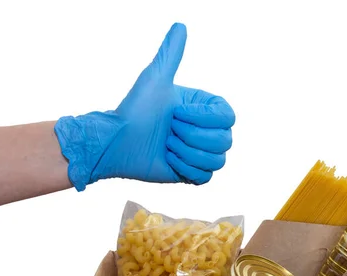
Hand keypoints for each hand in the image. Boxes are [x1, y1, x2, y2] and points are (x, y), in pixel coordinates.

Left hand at [54, 23, 234, 190]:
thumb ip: (171, 54)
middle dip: (191, 137)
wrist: (118, 143)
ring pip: (217, 161)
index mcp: (204, 110)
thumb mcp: (155, 79)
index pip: (228, 117)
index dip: (203, 119)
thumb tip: (180, 26)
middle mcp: (206, 132)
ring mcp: (201, 154)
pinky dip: (186, 169)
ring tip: (167, 146)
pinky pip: (205, 177)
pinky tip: (169, 160)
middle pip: (225, 141)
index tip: (177, 112)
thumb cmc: (135, 110)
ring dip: (187, 153)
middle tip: (169, 130)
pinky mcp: (193, 174)